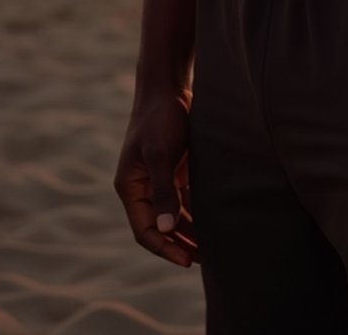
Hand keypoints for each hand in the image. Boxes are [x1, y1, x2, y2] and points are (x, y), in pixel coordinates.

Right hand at [114, 87, 198, 266]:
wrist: (169, 86)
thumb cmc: (160, 117)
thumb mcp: (160, 153)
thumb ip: (163, 190)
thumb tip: (166, 228)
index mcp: (130, 187)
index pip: (145, 230)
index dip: (164, 247)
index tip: (186, 260)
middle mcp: (143, 187)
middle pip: (161, 226)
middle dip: (181, 243)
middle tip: (206, 259)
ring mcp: (160, 179)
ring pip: (175, 214)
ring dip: (191, 229)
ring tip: (214, 244)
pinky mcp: (175, 169)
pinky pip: (186, 198)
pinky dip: (198, 210)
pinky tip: (217, 219)